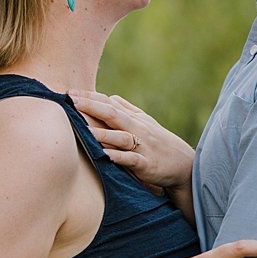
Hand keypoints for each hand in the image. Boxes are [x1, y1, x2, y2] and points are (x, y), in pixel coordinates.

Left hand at [70, 89, 193, 189]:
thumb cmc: (161, 143)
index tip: (70, 92)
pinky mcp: (147, 164)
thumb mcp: (146, 123)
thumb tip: (111, 97)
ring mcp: (142, 147)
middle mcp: (137, 129)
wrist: (186, 165)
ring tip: (82, 127)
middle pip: (112, 114)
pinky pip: (131, 160)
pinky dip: (118, 157)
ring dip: (101, 132)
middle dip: (91, 107)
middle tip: (71, 100)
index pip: (110, 104)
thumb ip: (128, 110)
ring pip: (120, 137)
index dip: (90, 97)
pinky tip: (105, 155)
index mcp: (134, 118)